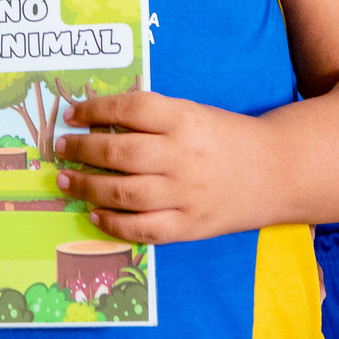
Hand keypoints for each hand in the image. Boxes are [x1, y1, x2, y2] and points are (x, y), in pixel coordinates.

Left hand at [51, 91, 260, 243]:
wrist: (277, 171)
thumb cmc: (227, 137)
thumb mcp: (193, 113)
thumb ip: (152, 117)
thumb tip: (96, 121)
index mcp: (184, 119)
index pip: (128, 109)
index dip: (94, 110)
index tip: (72, 114)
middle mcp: (182, 156)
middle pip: (118, 154)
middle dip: (81, 150)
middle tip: (61, 147)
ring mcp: (186, 194)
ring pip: (123, 194)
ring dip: (86, 187)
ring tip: (65, 180)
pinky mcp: (190, 226)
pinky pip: (143, 229)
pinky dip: (113, 224)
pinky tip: (95, 215)